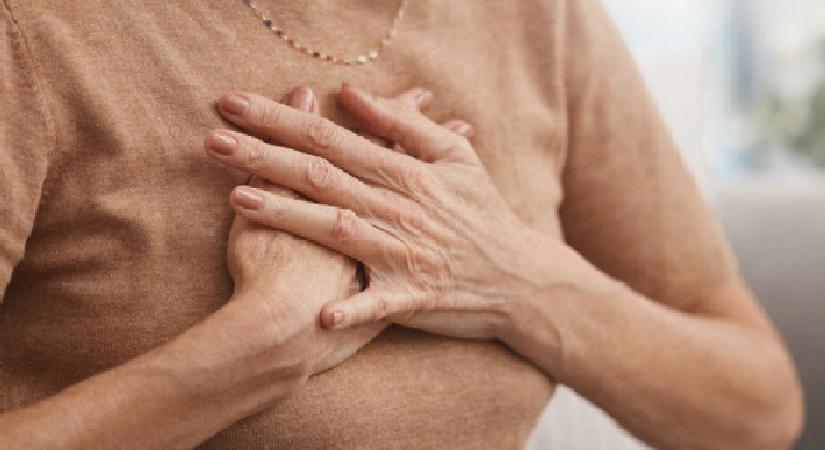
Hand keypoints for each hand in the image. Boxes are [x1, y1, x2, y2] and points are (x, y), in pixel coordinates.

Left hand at [207, 82, 556, 341]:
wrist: (520, 276)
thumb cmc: (482, 212)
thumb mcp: (454, 157)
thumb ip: (402, 123)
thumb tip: (350, 92)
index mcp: (404, 171)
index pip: (331, 136)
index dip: (280, 118)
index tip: (233, 103)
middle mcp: (398, 208)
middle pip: (321, 175)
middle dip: (264, 156)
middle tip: (212, 139)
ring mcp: (403, 252)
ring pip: (337, 227)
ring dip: (288, 215)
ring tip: (239, 199)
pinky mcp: (411, 297)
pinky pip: (376, 304)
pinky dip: (351, 309)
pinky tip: (320, 315)